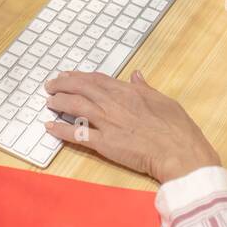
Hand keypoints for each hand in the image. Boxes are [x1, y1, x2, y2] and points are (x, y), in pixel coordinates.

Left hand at [43, 70, 220, 183]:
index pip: (96, 79)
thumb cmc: (176, 127)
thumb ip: (145, 87)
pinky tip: (49, 127)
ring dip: (58, 102)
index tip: (68, 75)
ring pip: (75, 107)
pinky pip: (77, 135)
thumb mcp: (163, 100)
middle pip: (80, 89)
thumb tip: (136, 75)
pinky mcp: (103, 143)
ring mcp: (107, 123)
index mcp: (127, 91)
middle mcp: (113, 103)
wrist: (178, 151)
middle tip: (50, 85)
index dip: (79, 76)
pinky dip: (61, 130)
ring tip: (48, 101)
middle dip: (62, 85)